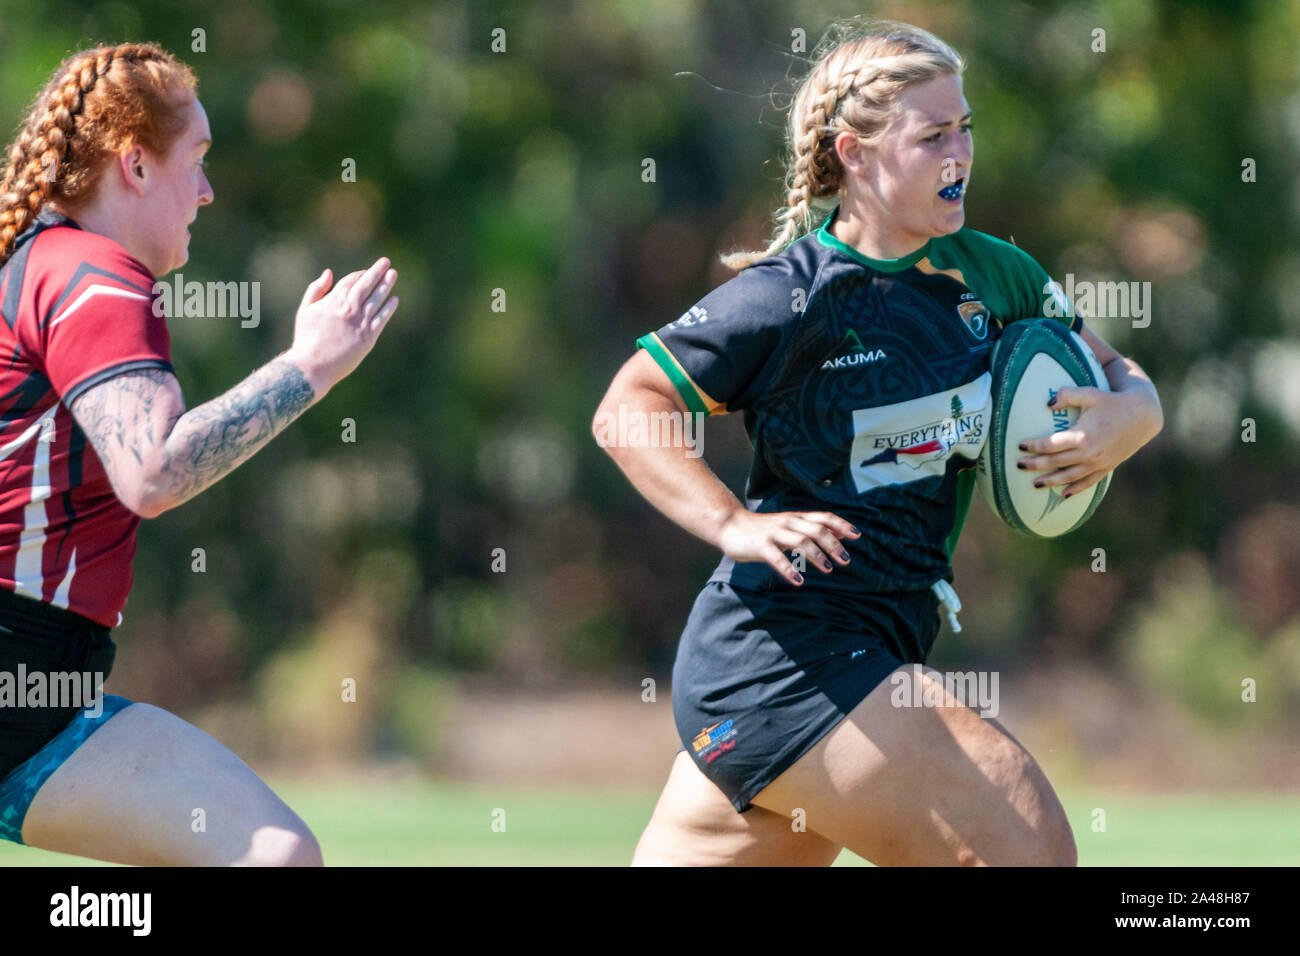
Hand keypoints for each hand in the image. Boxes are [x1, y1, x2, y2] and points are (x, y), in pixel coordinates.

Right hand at [285, 257, 398, 394]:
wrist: (313, 364)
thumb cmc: (306, 338)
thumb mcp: (305, 309)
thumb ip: (316, 289)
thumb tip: (329, 273)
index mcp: (334, 300)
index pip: (352, 280)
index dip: (360, 274)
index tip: (367, 271)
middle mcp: (350, 308)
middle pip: (367, 284)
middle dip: (377, 271)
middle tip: (387, 262)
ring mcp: (361, 322)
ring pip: (377, 299)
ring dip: (386, 285)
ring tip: (393, 275)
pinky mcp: (369, 337)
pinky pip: (382, 318)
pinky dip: (389, 308)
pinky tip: (394, 300)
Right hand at [717, 509, 860, 585]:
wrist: (729, 525)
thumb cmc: (764, 529)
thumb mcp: (790, 525)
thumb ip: (812, 528)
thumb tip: (841, 532)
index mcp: (796, 518)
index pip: (823, 518)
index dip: (841, 525)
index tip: (857, 536)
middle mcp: (788, 522)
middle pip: (816, 530)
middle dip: (833, 545)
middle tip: (846, 561)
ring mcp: (773, 533)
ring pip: (800, 541)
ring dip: (816, 556)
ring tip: (828, 569)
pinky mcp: (760, 545)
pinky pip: (776, 557)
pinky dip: (789, 569)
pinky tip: (798, 581)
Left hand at [1017, 384, 1160, 497]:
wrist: (1142, 415)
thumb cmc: (1112, 401)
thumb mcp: (1090, 393)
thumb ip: (1067, 395)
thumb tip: (1047, 404)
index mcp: (1082, 436)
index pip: (1051, 445)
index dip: (1034, 446)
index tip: (1020, 446)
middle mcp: (1089, 453)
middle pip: (1056, 463)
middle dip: (1035, 465)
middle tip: (1019, 465)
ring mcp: (1098, 463)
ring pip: (1069, 476)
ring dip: (1051, 481)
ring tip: (1034, 484)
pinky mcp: (1107, 467)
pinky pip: (1088, 482)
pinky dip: (1075, 489)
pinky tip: (1064, 494)